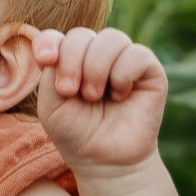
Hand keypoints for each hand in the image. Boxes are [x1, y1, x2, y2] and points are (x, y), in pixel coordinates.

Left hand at [30, 26, 166, 175]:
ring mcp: (124, 60)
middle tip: (70, 92)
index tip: (46, 60)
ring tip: (93, 96)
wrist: (104, 161)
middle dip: (71, 61)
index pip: (57, 36)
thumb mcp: (51, 104)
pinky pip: (137, 54)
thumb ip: (51, 70)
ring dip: (96, 68)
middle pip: (82, 35)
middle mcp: (97, 54)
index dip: (49, 42)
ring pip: (111, 38)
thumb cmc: (75, 133)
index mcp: (70, 59)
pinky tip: (120, 95)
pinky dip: (123, 74)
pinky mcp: (150, 70)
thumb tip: (59, 45)